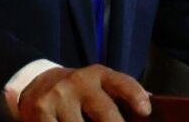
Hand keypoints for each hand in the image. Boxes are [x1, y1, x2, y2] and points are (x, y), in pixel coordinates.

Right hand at [14, 65, 151, 121]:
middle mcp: (79, 82)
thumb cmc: (79, 92)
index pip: (121, 83)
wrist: (36, 83)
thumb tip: (152, 103)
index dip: (135, 96)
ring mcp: (58, 97)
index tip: (146, 111)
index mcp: (98, 75)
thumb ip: (122, 95)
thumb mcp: (99, 86)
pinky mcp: (40, 112)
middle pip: (104, 112)